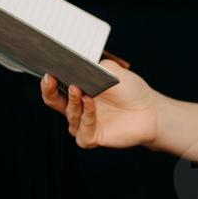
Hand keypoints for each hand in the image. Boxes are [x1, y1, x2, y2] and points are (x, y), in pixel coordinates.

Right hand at [39, 60, 157, 148]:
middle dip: (49, 90)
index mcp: (77, 91)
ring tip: (78, 89)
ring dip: (73, 101)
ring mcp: (83, 124)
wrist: (149, 110)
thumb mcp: (111, 70)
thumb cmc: (130, 90)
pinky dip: (86, 116)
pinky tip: (90, 103)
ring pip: (70, 114)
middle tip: (50, 78)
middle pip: (53, 101)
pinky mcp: (91, 137)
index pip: (55, 86)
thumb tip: (78, 61)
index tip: (47, 69)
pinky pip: (83, 130)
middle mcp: (77, 108)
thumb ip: (94, 65)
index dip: (49, 79)